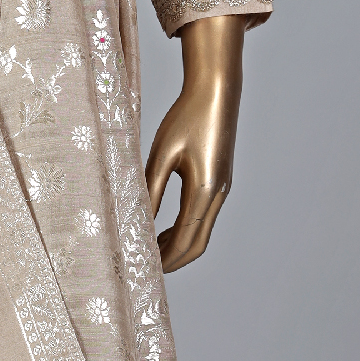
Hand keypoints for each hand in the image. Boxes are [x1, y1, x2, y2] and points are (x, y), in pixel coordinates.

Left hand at [145, 15, 244, 272]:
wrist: (216, 91)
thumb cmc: (186, 117)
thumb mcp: (162, 153)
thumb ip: (150, 189)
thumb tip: (137, 220)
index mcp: (204, 190)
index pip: (185, 240)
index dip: (165, 259)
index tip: (144, 269)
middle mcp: (218, 194)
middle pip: (198, 243)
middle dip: (173, 260)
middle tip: (146, 268)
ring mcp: (222, 188)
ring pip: (202, 231)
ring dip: (179, 245)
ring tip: (151, 251)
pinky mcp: (219, 180)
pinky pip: (203, 215)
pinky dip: (185, 228)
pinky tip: (164, 226)